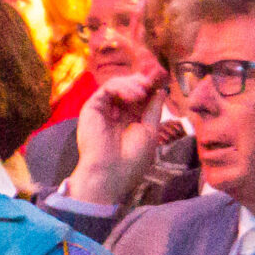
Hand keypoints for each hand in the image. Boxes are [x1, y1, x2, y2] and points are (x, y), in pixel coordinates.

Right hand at [68, 71, 168, 206]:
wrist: (111, 173)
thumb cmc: (131, 159)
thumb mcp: (150, 130)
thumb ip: (153, 109)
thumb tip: (161, 90)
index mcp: (129, 120)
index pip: (139, 96)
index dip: (150, 87)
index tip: (162, 81)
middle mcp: (115, 114)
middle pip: (128, 87)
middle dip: (142, 82)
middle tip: (153, 82)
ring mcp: (103, 110)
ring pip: (117, 84)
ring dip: (133, 83)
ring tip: (143, 92)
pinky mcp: (92, 108)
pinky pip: (107, 88)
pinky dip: (122, 86)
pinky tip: (134, 95)